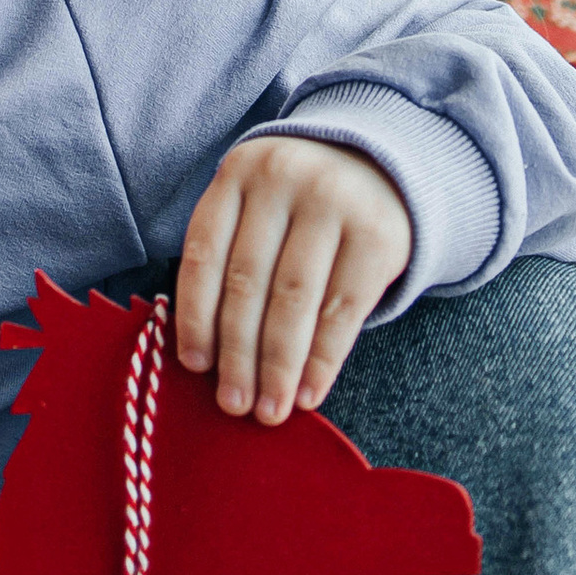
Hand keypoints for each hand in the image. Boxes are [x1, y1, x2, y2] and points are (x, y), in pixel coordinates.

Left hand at [174, 136, 410, 421]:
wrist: (380, 164)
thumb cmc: (298, 204)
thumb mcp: (256, 205)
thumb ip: (229, 258)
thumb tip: (205, 357)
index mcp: (238, 173)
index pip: (204, 253)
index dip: (195, 316)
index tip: (195, 367)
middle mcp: (283, 178)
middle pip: (248, 282)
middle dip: (238, 354)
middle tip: (234, 405)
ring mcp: (334, 202)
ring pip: (294, 300)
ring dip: (278, 366)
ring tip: (270, 410)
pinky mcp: (377, 233)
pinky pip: (343, 310)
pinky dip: (323, 360)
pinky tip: (309, 394)